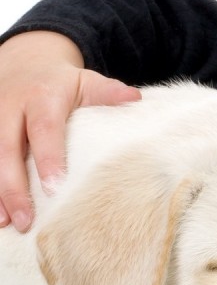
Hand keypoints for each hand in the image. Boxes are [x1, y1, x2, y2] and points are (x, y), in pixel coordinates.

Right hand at [0, 31, 140, 231]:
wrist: (26, 62)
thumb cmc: (63, 82)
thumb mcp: (87, 81)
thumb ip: (107, 93)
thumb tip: (135, 99)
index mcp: (42, 98)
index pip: (44, 130)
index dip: (48, 158)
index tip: (54, 187)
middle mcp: (11, 108)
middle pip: (7, 150)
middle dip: (14, 186)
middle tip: (26, 219)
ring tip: (6, 222)